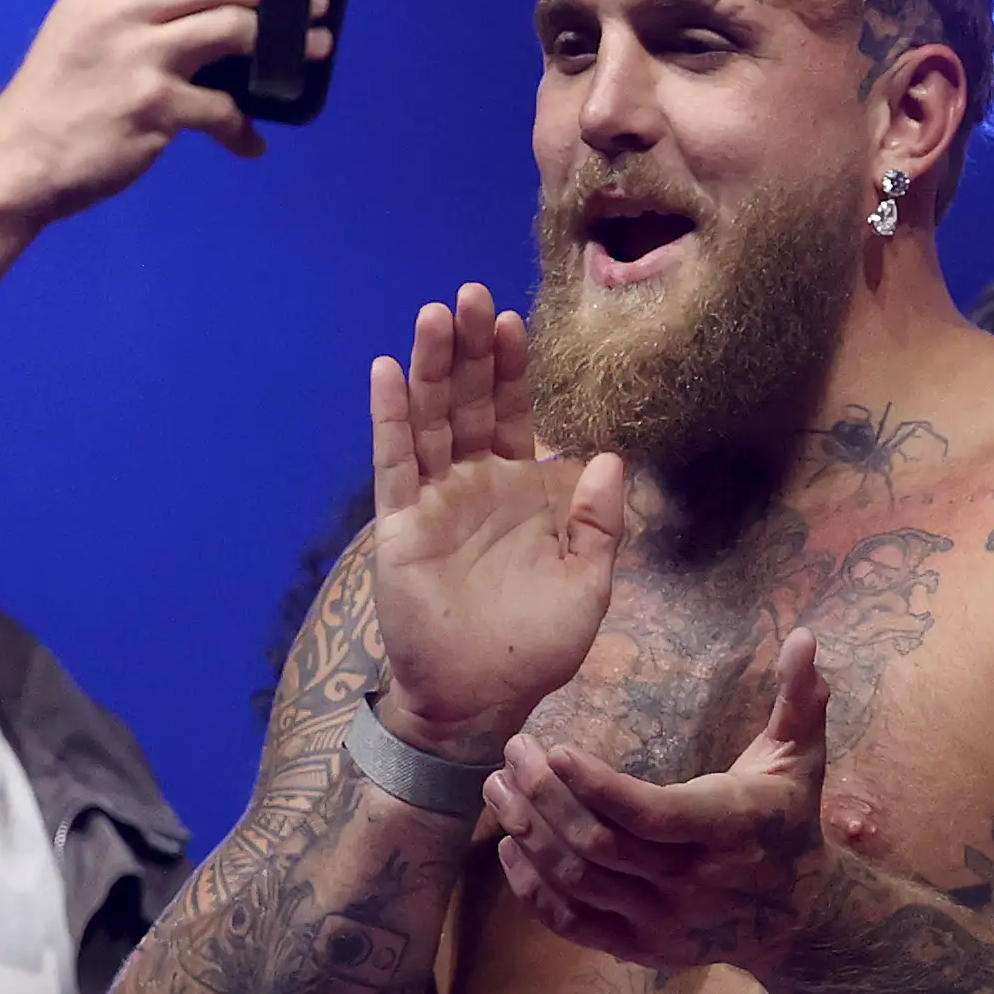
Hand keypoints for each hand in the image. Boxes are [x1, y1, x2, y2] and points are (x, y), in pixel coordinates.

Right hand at [0, 0, 331, 222]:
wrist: (19, 156)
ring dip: (285, 43)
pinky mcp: (155, 106)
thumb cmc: (59, 90)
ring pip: (232, 29)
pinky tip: (252, 141)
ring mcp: (138, 57)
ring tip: (313, 50)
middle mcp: (119, 9)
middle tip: (311, 2)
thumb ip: (135, 1)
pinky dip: (243, 129)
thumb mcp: (82, 23)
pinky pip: (223, 108)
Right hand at [369, 285, 627, 759]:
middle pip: (471, 401)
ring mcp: (435, 500)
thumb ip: (598, 521)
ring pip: (431, 419)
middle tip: (470, 294)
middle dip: (472, 349)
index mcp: (522, 490)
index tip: (515, 321)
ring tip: (435, 315)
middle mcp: (475, 483)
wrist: (482, 699)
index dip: (515, 370)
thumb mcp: (588, 583)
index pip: (516, 414)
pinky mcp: (401, 524)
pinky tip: (386, 373)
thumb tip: (607, 453)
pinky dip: (390, 417)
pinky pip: (394, 463)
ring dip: (432, 367)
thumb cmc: (538, 646)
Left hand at [487, 631, 828, 970]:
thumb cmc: (788, 820)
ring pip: (578, 881)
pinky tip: (511, 845)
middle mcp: (694, 882)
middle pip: (600, 844)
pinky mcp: (641, 947)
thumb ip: (801, 698)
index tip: (555, 748)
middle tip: (514, 752)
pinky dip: (533, 888)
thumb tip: (805, 635)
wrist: (795, 916)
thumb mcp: (801, 758)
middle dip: (546, 796)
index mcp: (731, 828)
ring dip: (530, 833)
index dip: (597, 786)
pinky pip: (573, 923)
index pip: (652, 814)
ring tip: (499, 787)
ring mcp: (664, 921)